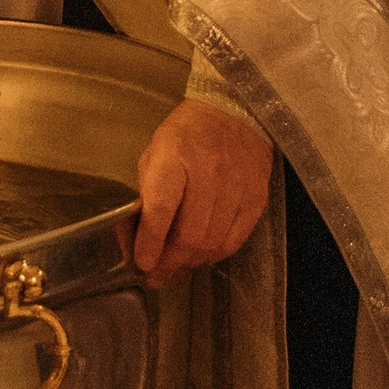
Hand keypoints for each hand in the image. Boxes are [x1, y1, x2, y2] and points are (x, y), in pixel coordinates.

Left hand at [131, 100, 275, 280]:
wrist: (235, 114)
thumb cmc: (187, 136)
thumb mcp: (155, 155)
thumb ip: (145, 196)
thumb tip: (133, 240)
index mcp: (175, 156)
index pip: (162, 208)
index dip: (150, 241)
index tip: (142, 263)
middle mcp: (209, 173)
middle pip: (189, 234)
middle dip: (169, 262)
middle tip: (156, 275)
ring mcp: (237, 187)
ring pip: (212, 243)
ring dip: (190, 262)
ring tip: (177, 266)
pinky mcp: (255, 199)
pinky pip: (234, 241)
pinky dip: (215, 255)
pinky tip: (201, 254)